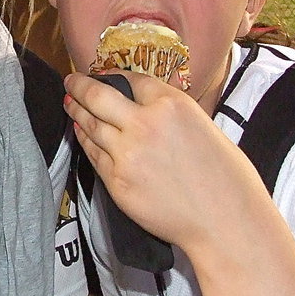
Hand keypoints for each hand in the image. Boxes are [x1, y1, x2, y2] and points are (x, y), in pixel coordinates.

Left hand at [63, 71, 270, 257]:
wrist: (224, 220)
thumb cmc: (225, 176)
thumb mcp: (202, 125)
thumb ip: (170, 113)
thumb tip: (145, 107)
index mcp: (171, 104)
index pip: (130, 80)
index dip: (112, 75)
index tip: (102, 74)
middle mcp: (144, 124)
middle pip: (98, 96)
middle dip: (80, 85)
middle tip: (71, 80)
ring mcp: (126, 154)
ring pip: (90, 125)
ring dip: (76, 111)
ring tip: (69, 102)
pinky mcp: (117, 182)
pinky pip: (94, 155)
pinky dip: (86, 140)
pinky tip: (82, 133)